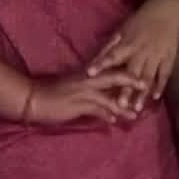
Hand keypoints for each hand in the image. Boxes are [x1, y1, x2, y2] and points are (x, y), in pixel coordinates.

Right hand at [27, 69, 147, 126]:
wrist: (32, 98)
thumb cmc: (51, 93)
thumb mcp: (72, 87)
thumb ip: (89, 89)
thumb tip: (103, 97)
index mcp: (86, 74)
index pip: (108, 64)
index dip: (123, 61)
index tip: (138, 58)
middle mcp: (87, 80)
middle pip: (114, 77)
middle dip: (131, 81)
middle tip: (146, 85)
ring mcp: (82, 92)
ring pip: (108, 97)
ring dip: (123, 106)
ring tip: (135, 114)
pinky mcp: (76, 105)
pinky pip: (96, 110)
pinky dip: (106, 115)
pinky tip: (114, 120)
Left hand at [87, 0, 178, 110]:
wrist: (169, 12)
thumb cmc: (141, 21)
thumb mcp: (123, 29)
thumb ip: (110, 46)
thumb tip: (94, 60)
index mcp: (128, 43)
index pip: (112, 55)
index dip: (101, 64)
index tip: (90, 74)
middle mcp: (141, 51)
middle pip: (132, 73)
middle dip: (126, 90)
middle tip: (119, 106)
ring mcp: (156, 56)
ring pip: (148, 77)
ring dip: (142, 94)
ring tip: (137, 109)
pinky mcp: (169, 58)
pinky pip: (164, 74)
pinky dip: (160, 86)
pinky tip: (155, 98)